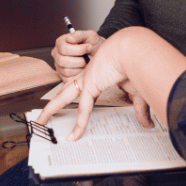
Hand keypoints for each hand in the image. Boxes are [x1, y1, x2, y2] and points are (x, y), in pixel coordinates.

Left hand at [35, 34, 153, 141]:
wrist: (134, 49)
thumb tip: (148, 124)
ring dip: (49, 110)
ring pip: (62, 98)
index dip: (78, 105)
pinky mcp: (90, 85)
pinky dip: (80, 125)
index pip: (81, 94)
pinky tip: (73, 136)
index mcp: (96, 78)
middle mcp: (87, 78)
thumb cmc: (136, 64)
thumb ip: (140, 109)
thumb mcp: (138, 91)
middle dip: (51, 106)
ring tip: (38, 123)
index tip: (75, 115)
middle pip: (63, 94)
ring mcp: (86, 80)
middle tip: (41, 118)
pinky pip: (83, 110)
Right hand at [51, 29, 104, 78]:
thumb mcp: (89, 35)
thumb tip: (69, 38)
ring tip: (86, 63)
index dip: (78, 49)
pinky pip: (68, 79)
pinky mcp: (63, 76)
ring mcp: (59, 66)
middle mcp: (57, 54)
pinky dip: (78, 75)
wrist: (97, 54)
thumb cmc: (92, 44)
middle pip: (62, 61)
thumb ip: (79, 35)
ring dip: (80, 68)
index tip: (89, 47)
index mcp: (60, 43)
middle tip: (88, 57)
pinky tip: (84, 69)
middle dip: (79, 60)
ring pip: (66, 71)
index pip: (64, 48)